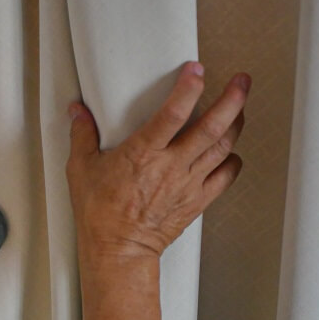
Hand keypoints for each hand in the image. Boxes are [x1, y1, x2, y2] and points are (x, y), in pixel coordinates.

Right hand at [66, 61, 247, 261]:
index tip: (196, 69)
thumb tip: (77, 111)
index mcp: (143, 154)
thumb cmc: (99, 213)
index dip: (188, 88)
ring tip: (240, 108)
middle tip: (241, 81)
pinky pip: (225, 177)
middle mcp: (171, 166)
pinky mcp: (196, 201)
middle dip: (232, 100)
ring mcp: (188, 184)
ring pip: (223, 148)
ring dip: (236, 124)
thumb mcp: (81, 169)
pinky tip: (231, 152)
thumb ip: (82, 135)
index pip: (172, 113)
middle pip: (212, 127)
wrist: (117, 250)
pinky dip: (233, 161)